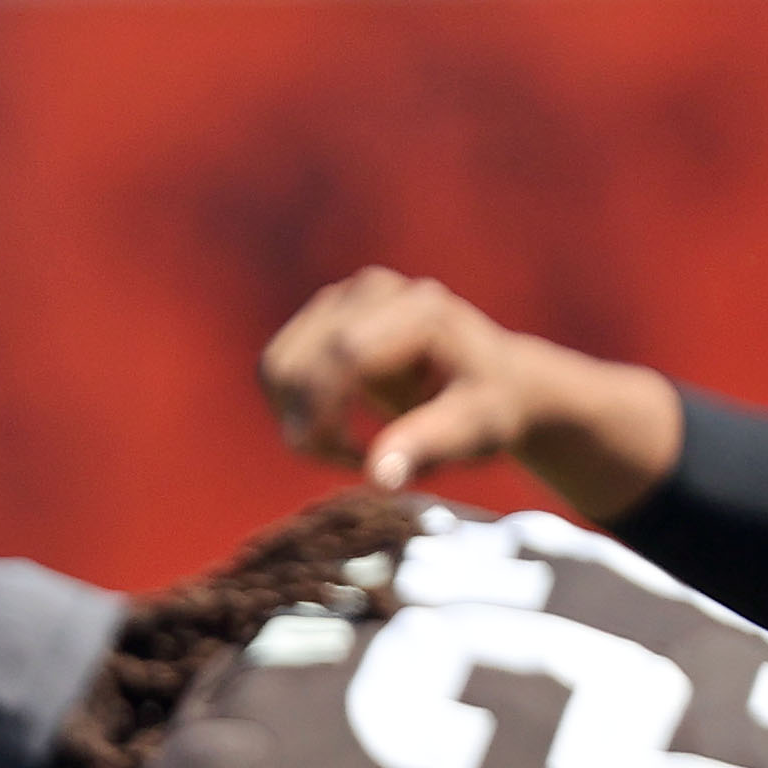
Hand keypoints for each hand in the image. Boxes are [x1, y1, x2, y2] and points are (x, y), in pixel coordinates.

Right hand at [258, 266, 684, 519]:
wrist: (492, 377)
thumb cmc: (488, 406)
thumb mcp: (473, 429)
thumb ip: (426, 445)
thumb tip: (379, 477)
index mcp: (423, 311)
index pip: (343, 358)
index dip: (332, 419)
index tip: (364, 465)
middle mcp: (376, 290)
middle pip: (300, 365)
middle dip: (310, 427)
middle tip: (355, 463)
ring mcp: (341, 296)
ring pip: (276, 367)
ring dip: (295, 420)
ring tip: (344, 445)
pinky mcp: (320, 313)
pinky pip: (275, 367)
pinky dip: (290, 409)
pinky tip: (332, 425)